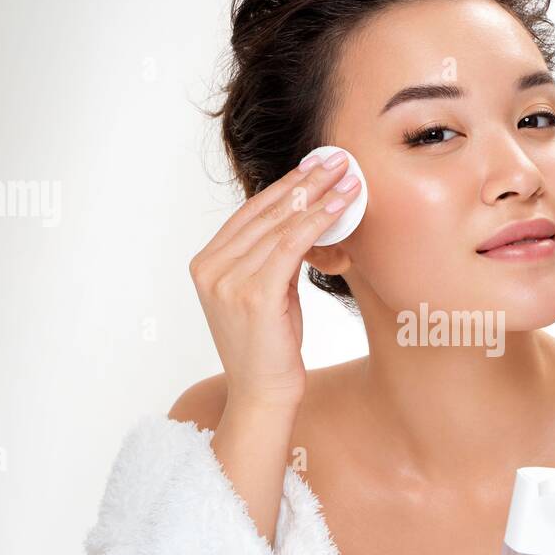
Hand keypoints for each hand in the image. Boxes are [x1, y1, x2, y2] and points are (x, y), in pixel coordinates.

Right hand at [187, 150, 361, 408]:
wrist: (262, 396)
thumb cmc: (270, 348)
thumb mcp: (267, 293)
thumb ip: (273, 259)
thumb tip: (304, 221)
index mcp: (206, 264)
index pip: (250, 213)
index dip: (286, 186)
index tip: (316, 165)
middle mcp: (210, 268)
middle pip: (266, 212)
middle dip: (306, 182)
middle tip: (338, 159)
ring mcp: (226, 280)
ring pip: (281, 224)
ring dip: (318, 195)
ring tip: (348, 177)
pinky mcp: (251, 293)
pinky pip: (291, 245)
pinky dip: (318, 220)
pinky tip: (341, 205)